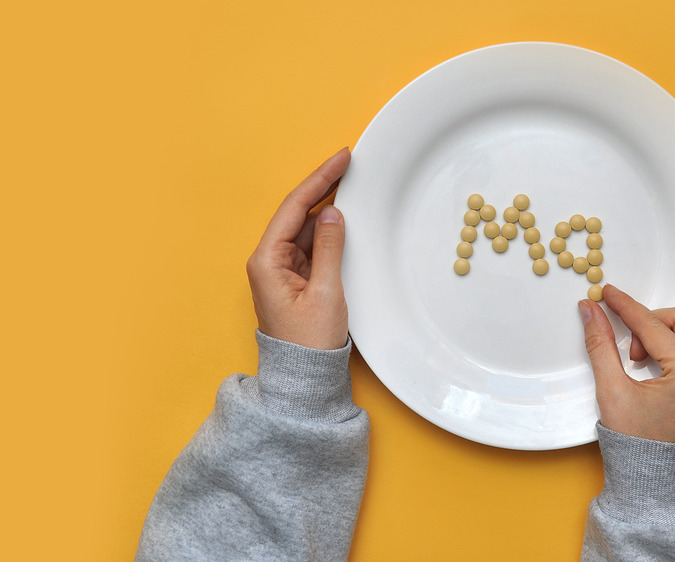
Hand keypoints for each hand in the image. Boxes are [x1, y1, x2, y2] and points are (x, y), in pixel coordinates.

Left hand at [246, 148, 351, 349]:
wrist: (303, 379)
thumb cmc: (309, 343)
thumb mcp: (326, 292)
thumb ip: (330, 248)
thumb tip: (333, 215)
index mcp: (267, 261)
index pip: (294, 207)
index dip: (319, 179)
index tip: (341, 159)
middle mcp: (268, 261)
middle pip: (297, 212)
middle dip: (322, 186)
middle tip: (347, 162)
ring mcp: (280, 269)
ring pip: (304, 226)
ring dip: (326, 205)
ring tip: (348, 182)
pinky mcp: (294, 279)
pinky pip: (310, 244)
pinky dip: (326, 228)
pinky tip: (341, 216)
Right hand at [578, 285, 674, 442]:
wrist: (657, 485)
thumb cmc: (635, 445)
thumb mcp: (612, 391)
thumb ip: (600, 344)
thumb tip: (591, 310)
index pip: (654, 326)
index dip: (627, 308)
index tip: (611, 296)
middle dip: (653, 325)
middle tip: (633, 351)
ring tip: (659, 357)